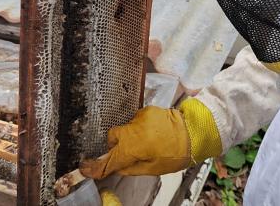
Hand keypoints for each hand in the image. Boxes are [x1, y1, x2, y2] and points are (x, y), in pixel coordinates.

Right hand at [80, 99, 222, 178]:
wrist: (194, 131)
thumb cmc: (176, 153)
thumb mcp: (153, 169)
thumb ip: (130, 168)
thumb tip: (117, 166)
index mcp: (134, 147)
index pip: (109, 159)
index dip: (95, 166)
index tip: (85, 168)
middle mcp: (133, 130)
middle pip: (112, 137)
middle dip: (115, 146)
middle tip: (128, 153)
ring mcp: (139, 117)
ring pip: (124, 128)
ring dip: (130, 136)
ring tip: (147, 142)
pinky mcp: (146, 110)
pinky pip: (136, 121)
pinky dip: (140, 128)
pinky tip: (153, 132)